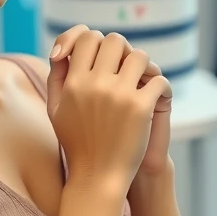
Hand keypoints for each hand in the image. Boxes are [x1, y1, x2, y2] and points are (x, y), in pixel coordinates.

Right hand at [46, 26, 171, 192]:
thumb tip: (64, 49)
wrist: (97, 178)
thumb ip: (57, 75)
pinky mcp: (141, 108)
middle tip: (124, 69)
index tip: (101, 55)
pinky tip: (156, 98)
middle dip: (122, 51)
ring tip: (142, 82)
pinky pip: (158, 80)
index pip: (86, 37)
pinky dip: (161, 87)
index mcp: (73, 82)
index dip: (96, 40)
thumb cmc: (77, 142)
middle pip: (114, 41)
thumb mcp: (56, 109)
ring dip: (143, 67)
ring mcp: (119, 95)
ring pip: (139, 56)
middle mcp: (95, 84)